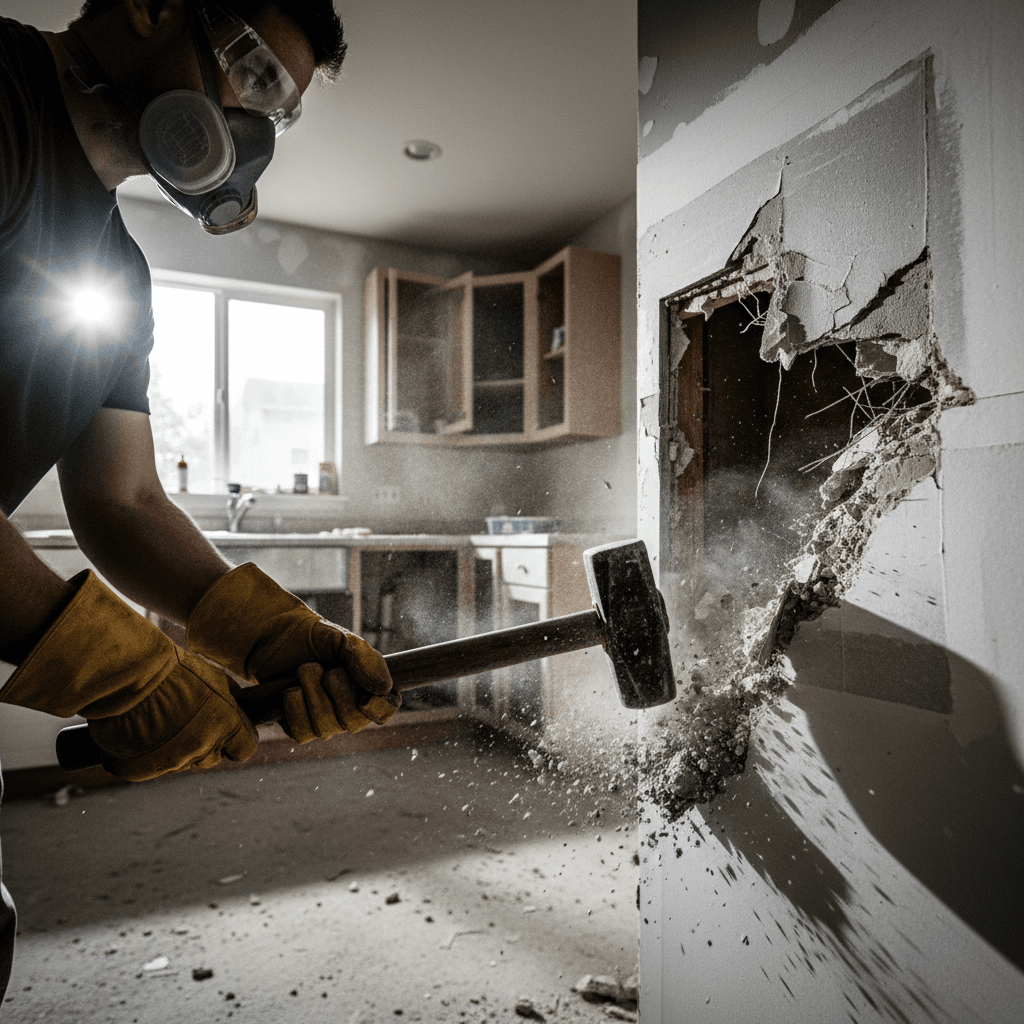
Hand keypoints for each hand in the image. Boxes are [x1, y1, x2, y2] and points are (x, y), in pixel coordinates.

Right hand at [0, 571, 256, 780]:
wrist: (128, 675)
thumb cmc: (172, 669)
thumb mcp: (213, 677)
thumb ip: (228, 700)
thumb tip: (237, 709)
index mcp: (226, 725)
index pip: (244, 749)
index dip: (235, 741)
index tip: (226, 732)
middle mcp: (202, 747)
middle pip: (210, 757)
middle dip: (202, 743)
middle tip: (183, 720)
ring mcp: (171, 762)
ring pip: (179, 762)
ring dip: (172, 748)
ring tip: (156, 721)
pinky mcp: (140, 771)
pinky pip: (147, 769)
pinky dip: (142, 757)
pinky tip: (136, 734)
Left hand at [186, 563, 397, 739]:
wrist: (276, 638)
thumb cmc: (315, 638)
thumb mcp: (343, 639)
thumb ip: (365, 659)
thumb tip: (384, 687)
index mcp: (368, 687)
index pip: (385, 710)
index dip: (379, 708)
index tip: (365, 697)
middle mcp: (349, 709)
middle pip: (354, 722)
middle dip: (339, 695)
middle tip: (327, 671)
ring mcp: (324, 721)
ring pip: (326, 728)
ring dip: (314, 697)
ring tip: (305, 671)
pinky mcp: (298, 727)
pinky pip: (302, 733)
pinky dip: (296, 709)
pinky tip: (291, 690)